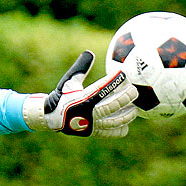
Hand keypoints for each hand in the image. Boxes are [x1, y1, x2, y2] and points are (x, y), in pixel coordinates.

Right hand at [23, 51, 137, 137]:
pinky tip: (126, 125)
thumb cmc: (62, 97)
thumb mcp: (68, 81)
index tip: (123, 74)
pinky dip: (119, 130)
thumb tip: (90, 52)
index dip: (114, 80)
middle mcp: (88, 112)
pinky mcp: (92, 132)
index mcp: (82, 98)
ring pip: (114, 121)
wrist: (51, 117)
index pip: (102, 88)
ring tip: (134, 109)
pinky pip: (109, 132)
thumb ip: (80, 68)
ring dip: (127, 115)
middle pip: (112, 105)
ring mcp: (91, 124)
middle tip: (134, 91)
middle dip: (126, 97)